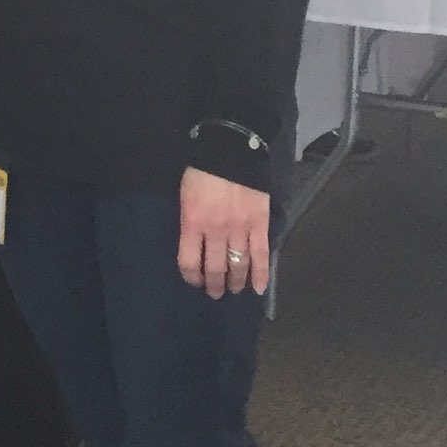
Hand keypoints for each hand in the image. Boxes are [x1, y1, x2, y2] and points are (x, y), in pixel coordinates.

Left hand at [178, 167, 271, 298]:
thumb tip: (194, 245)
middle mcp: (216, 231)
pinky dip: (261, 274)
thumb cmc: (201, 173)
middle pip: (215, 268)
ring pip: (238, 265)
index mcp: (192, 223)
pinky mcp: (259, 225)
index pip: (189, 261)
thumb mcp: (185, 197)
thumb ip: (189, 222)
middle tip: (215, 293)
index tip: (194, 282)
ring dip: (235, 282)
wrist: (230, 153)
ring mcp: (240, 229)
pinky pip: (261, 255)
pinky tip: (259, 288)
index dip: (191, 276)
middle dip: (214, 285)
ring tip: (233, 290)